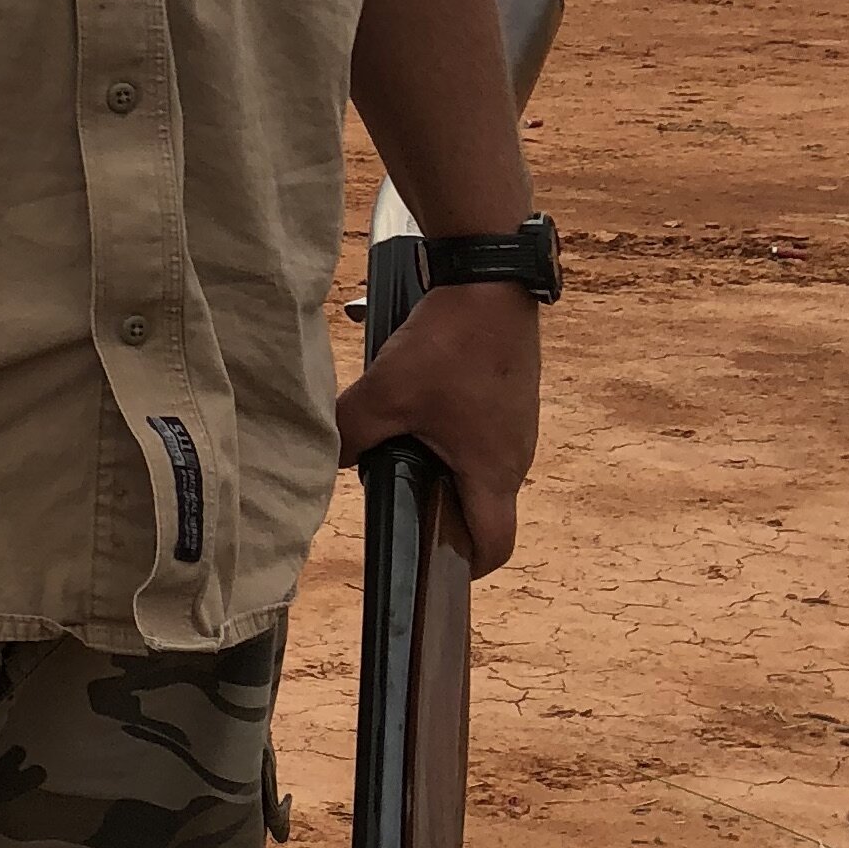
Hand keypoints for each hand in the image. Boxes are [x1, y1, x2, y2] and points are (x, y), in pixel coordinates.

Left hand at [336, 285, 540, 573]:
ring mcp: (518, 426)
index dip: (466, 565)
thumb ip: (351, 434)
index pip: (495, 546)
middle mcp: (517, 457)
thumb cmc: (450, 344)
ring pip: (480, 467)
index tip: (431, 559)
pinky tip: (422, 404)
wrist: (492, 282)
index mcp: (494, 472)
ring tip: (404, 442)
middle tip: (399, 494)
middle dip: (441, 509)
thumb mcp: (385, 394)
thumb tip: (330, 459)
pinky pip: (483, 433)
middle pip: (483, 507)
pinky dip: (454, 432)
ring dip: (444, 464)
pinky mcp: (511, 398)